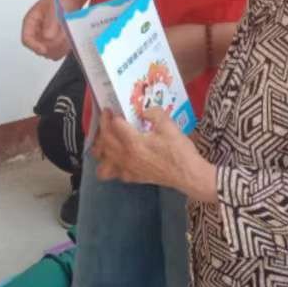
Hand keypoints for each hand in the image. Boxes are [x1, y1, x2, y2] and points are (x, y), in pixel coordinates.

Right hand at [20, 0, 71, 59]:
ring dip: (60, 47)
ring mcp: (46, 38)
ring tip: (67, 36)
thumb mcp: (54, 8)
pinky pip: (59, 51)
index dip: (35, 46)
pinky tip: (70, 38)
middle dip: (51, 46)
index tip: (44, 49)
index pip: (27, 39)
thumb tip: (48, 37)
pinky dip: (65, 47)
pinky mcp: (56, 41)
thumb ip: (51, 23)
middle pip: (39, 49)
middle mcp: (37, 32)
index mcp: (31, 22)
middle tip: (62, 39)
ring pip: (50, 53)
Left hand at [93, 110, 211, 199]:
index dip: (111, 115)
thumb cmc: (179, 151)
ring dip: (100, 147)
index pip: (114, 125)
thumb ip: (155, 114)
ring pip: (102, 158)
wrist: (187, 174)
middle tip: (106, 118)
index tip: (110, 109)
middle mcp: (126, 156)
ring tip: (105, 138)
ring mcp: (126, 169)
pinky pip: (110, 172)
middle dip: (102, 126)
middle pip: (104, 140)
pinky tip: (114, 156)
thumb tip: (143, 111)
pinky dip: (108, 164)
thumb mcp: (170, 126)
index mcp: (134, 142)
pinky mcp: (130, 177)